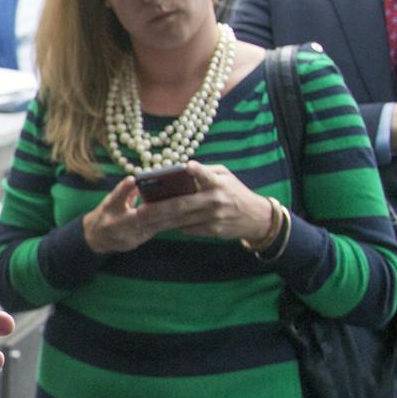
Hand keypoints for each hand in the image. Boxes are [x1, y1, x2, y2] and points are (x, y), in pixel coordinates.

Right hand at [82, 172, 200, 251]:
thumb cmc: (105, 215)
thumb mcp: (109, 201)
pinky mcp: (136, 242)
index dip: (125, 188)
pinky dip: (170, 224)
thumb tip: (139, 180)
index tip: (133, 178)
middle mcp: (117, 224)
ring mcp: (128, 235)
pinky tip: (183, 218)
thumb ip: (124, 192)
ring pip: (153, 224)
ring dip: (172, 216)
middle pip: (143, 214)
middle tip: (180, 197)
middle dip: (163, 206)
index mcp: (108, 211)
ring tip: (186, 207)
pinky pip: (156, 231)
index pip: (116, 197)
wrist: (96, 239)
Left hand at [155, 161, 276, 242]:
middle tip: (140, 211)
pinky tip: (159, 225)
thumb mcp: (225, 176)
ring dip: (160, 221)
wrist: (256, 217)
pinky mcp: (213, 230)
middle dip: (159, 209)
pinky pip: (188, 229)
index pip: (207, 175)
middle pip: (182, 205)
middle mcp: (216, 200)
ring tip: (143, 220)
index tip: (188, 167)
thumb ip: (205, 172)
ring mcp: (214, 217)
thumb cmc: (234, 191)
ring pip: (181, 221)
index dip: (198, 171)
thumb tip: (180, 170)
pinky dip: (173, 227)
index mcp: (218, 183)